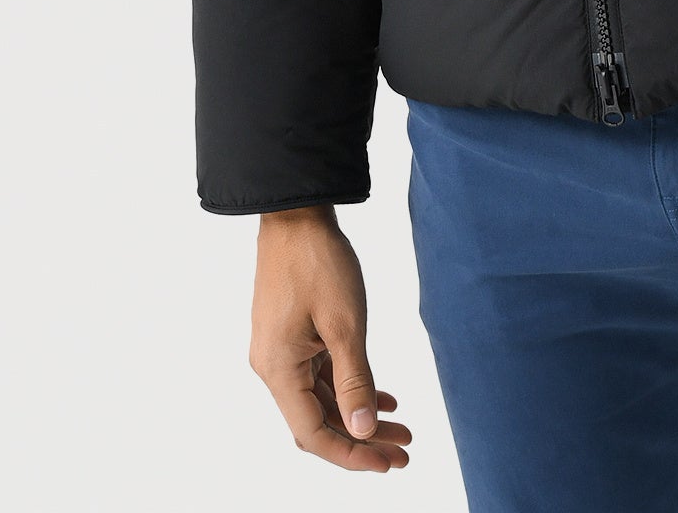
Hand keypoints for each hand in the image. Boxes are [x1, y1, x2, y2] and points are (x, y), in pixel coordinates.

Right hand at [249, 205, 411, 471]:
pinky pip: (321, 376)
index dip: (352, 454)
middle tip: (403, 454)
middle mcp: (274, 368)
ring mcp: (282, 352)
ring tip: (401, 430)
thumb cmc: (318, 261)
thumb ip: (355, 381)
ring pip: (322, 400)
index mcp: (279, 370)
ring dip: (359, 417)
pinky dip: (350, 389)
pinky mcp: (292, 336)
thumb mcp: (345, 323)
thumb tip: (363, 432)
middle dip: (361, 441)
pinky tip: (384, 398)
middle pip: (318, 422)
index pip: (313, 434)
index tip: (388, 464)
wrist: (296, 213)